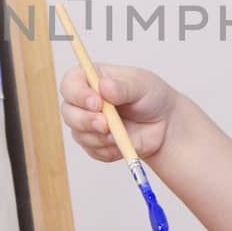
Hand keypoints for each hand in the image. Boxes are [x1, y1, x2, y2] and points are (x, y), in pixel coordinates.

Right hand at [59, 63, 176, 162]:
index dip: (78, 94)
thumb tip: (105, 87)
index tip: (97, 103)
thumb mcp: (142, 85)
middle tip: (106, 125)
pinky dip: (108, 150)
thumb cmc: (150, 97)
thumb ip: (123, 87)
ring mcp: (87, 123)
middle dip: (86, 121)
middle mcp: (84, 101)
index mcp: (91, 79)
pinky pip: (93, 151)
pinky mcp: (94, 144)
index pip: (70, 83)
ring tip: (121, 134)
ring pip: (79, 134)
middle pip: (68, 112)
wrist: (163, 124)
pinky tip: (123, 143)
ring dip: (100, 138)